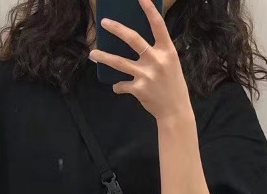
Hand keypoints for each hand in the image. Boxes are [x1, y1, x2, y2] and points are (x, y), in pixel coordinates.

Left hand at [90, 0, 191, 122]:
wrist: (174, 110)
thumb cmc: (172, 84)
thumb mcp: (170, 63)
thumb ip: (157, 52)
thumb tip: (135, 42)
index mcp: (167, 50)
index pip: (158, 25)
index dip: (149, 9)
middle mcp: (157, 60)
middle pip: (133, 39)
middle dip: (117, 29)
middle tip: (104, 22)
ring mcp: (147, 74)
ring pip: (119, 62)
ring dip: (104, 57)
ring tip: (92, 53)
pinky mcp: (138, 89)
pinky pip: (121, 85)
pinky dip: (118, 86)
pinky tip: (117, 86)